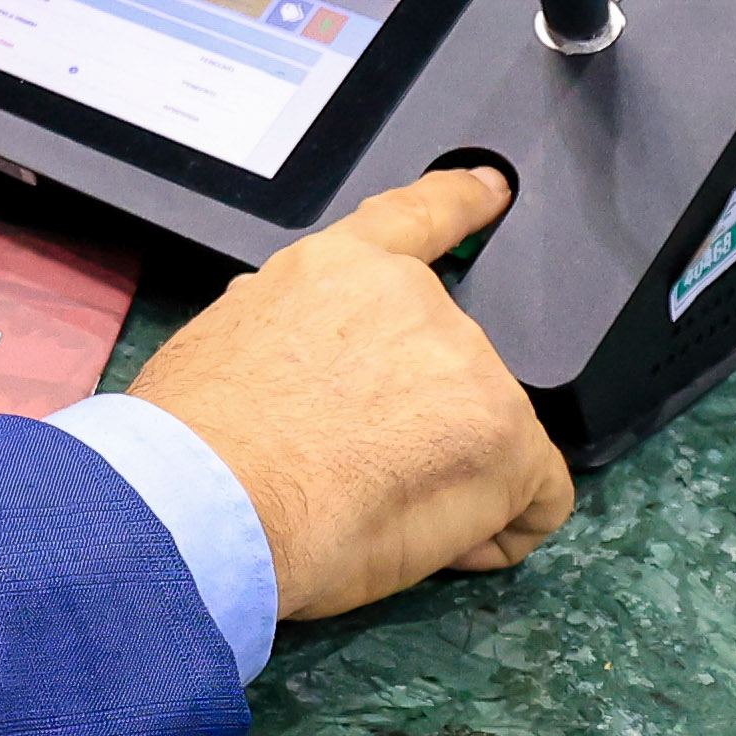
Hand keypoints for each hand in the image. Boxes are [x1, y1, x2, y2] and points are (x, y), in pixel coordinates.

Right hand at [126, 168, 573, 620]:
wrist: (209, 497)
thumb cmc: (195, 444)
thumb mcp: (224, 341)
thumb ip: (288, 327)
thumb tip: (299, 351)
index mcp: (338, 269)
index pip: (418, 214)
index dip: (462, 201)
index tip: (491, 190)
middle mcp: (413, 299)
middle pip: (451, 364)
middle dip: (421, 419)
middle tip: (356, 468)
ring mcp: (466, 362)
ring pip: (490, 432)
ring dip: (453, 474)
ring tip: (374, 510)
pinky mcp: (502, 433)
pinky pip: (539, 492)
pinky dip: (505, 527)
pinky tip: (453, 545)